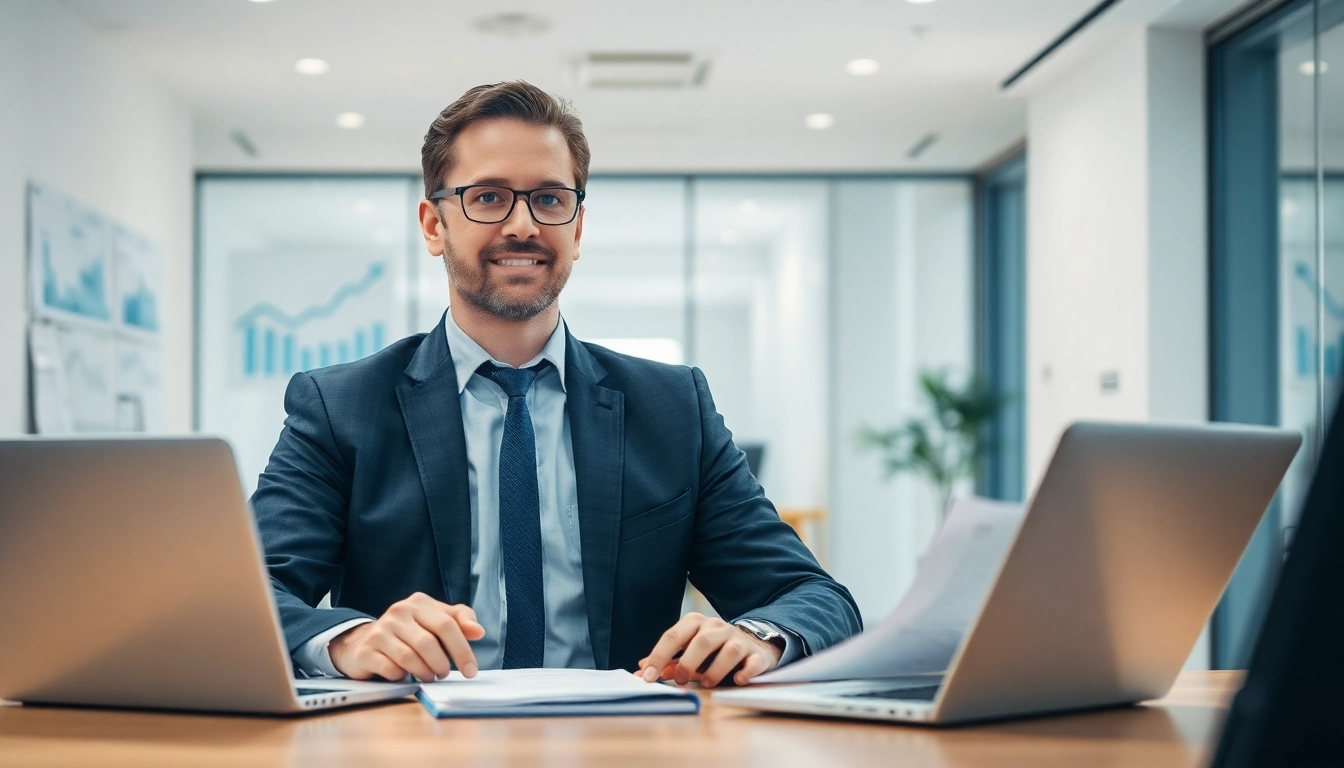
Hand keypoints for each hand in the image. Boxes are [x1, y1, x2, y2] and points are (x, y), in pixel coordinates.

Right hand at [328, 592, 484, 682]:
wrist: (363, 641)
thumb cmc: (409, 631)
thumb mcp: (436, 619)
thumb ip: (460, 620)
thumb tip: (479, 631)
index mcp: (419, 602)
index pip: (447, 625)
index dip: (462, 650)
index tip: (471, 670)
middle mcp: (398, 612)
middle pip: (428, 643)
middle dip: (442, 664)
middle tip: (445, 674)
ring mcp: (380, 631)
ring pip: (410, 658)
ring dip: (424, 672)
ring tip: (429, 676)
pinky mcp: (366, 651)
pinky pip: (391, 669)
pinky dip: (403, 677)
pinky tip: (404, 675)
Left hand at [637, 612, 782, 687]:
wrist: (752, 643)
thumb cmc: (713, 649)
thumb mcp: (689, 650)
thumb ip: (668, 660)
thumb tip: (641, 668)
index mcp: (695, 623)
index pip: (673, 636)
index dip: (658, 657)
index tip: (647, 677)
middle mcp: (717, 627)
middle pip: (701, 641)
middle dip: (687, 663)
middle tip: (680, 681)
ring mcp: (739, 639)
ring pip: (729, 651)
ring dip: (715, 670)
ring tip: (706, 683)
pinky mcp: (757, 654)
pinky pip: (753, 662)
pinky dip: (745, 673)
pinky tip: (737, 680)